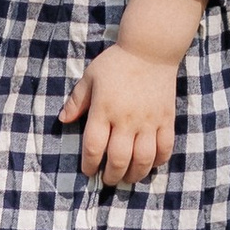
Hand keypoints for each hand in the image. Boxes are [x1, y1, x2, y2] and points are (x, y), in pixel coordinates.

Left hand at [58, 42, 178, 186]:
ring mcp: (148, 121)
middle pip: (119, 159)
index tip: (88, 171)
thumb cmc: (116, 63)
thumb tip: (63, 120)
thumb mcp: (90, 77)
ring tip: (128, 177)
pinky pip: (165, 148)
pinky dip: (158, 161)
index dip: (90, 165)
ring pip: (143, 159)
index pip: (94, 146)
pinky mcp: (166, 119)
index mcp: (104, 110)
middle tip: (108, 179)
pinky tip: (150, 164)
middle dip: (111, 175)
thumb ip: (76, 101)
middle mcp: (126, 119)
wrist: (150, 50)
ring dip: (135, 174)